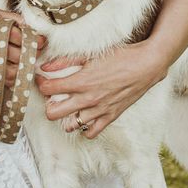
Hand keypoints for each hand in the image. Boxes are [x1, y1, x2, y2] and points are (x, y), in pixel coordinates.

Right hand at [0, 7, 45, 87]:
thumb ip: (13, 18)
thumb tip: (32, 27)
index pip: (20, 37)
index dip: (34, 40)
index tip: (41, 41)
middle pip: (18, 55)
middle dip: (30, 55)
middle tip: (35, 52)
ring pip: (12, 70)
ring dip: (23, 68)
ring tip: (27, 62)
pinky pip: (2, 78)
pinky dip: (12, 77)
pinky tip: (16, 70)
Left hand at [34, 41, 166, 138]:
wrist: (145, 66)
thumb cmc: (119, 56)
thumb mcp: (90, 54)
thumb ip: (65, 61)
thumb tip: (45, 65)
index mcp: (81, 81)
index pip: (49, 88)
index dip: (41, 83)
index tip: (41, 79)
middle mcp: (88, 99)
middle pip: (54, 113)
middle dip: (47, 104)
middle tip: (51, 96)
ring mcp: (99, 110)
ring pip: (71, 125)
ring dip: (65, 117)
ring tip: (66, 106)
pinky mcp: (111, 117)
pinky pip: (92, 133)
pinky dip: (84, 128)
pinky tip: (84, 116)